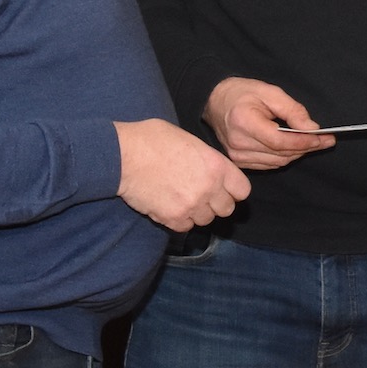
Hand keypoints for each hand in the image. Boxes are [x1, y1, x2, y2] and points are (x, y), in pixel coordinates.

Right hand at [115, 119, 250, 232]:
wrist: (124, 155)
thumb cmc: (152, 139)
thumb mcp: (189, 140)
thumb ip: (206, 159)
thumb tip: (211, 170)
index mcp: (216, 165)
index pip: (242, 191)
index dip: (233, 190)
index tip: (224, 189)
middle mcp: (209, 188)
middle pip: (226, 209)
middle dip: (215, 203)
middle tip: (200, 194)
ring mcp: (192, 205)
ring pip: (206, 220)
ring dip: (197, 212)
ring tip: (181, 197)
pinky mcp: (173, 218)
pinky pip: (186, 227)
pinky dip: (179, 220)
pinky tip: (169, 204)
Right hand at [203, 77, 334, 169]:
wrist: (214, 101)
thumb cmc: (241, 93)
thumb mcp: (269, 92)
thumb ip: (292, 110)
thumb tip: (312, 129)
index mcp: (244, 122)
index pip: (280, 141)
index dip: (304, 142)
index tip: (324, 138)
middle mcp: (238, 144)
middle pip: (281, 154)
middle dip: (307, 147)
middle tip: (326, 140)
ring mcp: (237, 156)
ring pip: (278, 162)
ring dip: (297, 153)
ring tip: (313, 143)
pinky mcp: (238, 162)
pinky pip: (269, 164)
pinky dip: (284, 157)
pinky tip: (294, 147)